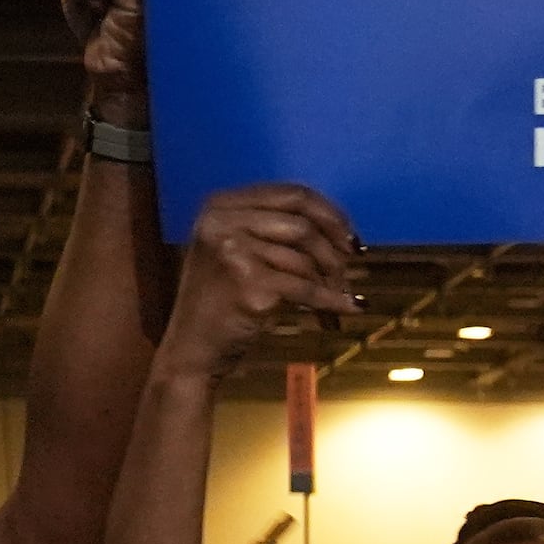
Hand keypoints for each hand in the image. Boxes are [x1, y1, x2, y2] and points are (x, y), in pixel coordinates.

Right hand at [159, 184, 360, 373]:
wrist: (191, 348)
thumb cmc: (220, 301)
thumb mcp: (236, 250)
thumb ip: (274, 228)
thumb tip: (340, 226)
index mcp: (220, 205)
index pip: (292, 195)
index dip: (330, 214)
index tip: (351, 236)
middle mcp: (222, 223)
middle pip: (303, 223)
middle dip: (335, 246)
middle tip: (352, 264)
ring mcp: (232, 252)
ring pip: (306, 257)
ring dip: (331, 279)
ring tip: (337, 294)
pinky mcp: (248, 285)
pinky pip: (305, 288)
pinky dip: (331, 300)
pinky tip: (347, 307)